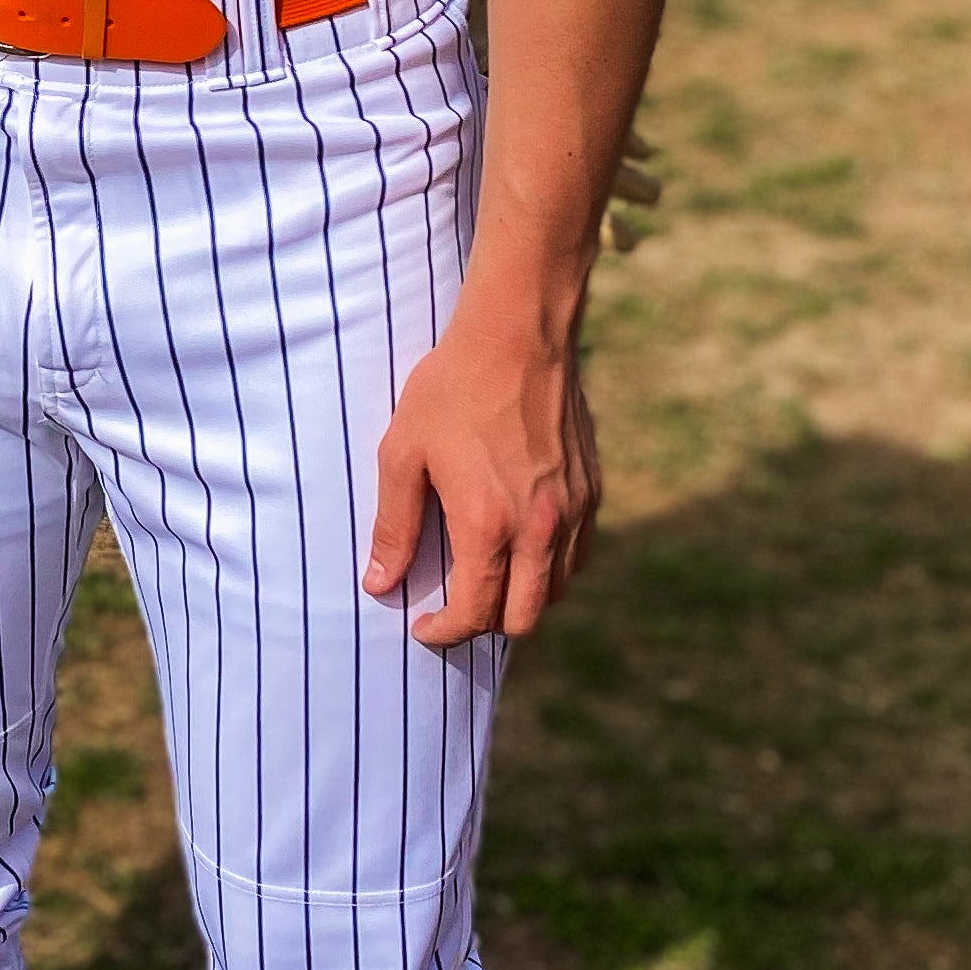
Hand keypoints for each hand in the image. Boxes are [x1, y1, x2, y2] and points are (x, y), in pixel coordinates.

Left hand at [363, 307, 599, 643]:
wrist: (517, 336)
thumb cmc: (451, 390)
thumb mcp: (403, 453)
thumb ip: (393, 525)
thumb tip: (379, 583)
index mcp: (488, 526)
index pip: (474, 612)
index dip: (445, 633)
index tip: (423, 627)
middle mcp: (539, 530)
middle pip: (523, 619)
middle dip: (484, 626)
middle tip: (454, 608)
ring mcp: (572, 512)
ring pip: (554, 591)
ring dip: (520, 599)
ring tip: (486, 577)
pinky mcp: (591, 491)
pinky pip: (577, 555)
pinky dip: (550, 568)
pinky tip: (520, 546)